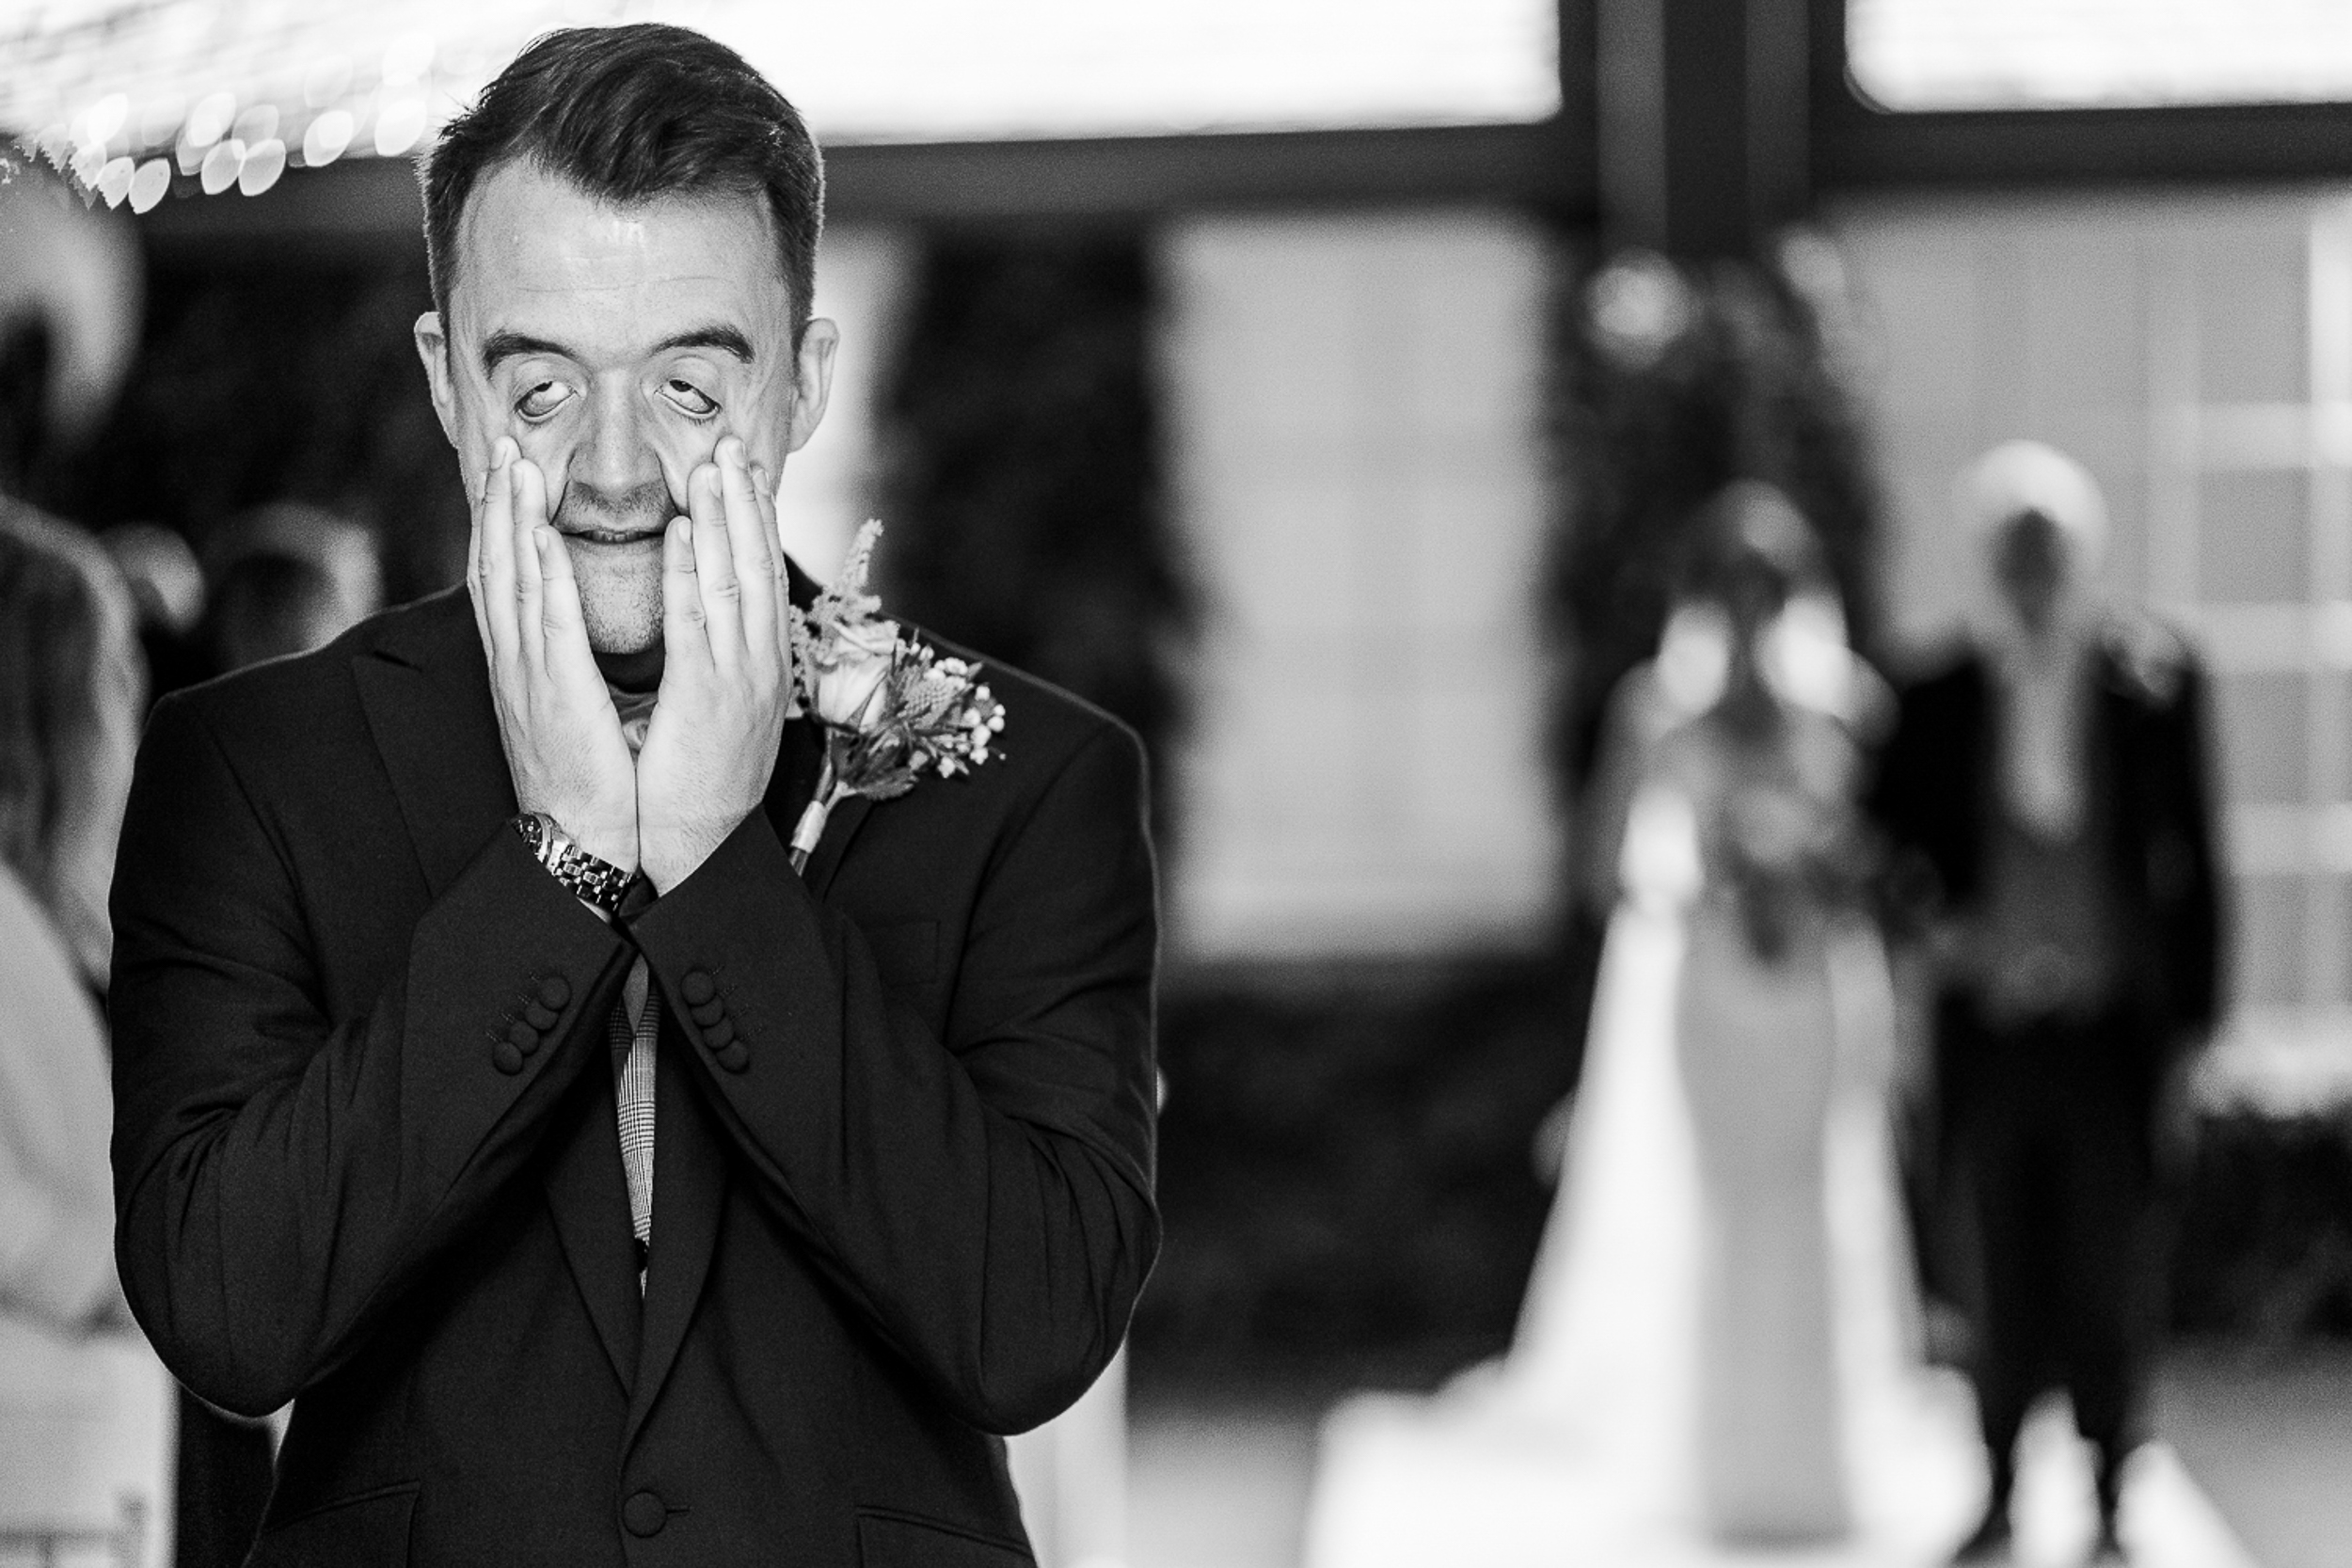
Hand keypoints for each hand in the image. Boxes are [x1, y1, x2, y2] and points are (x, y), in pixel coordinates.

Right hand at [468, 436, 638, 872]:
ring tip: (515, 466)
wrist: (577, 842)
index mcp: (524, 666)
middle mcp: (517, 665)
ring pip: (513, 584)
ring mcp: (529, 679)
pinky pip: (549, 628)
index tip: (508, 474)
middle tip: (503, 446)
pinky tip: (542, 537)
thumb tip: (576, 626)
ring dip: (511, 521)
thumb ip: (570, 663)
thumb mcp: (574, 710)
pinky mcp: (556, 699)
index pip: (504, 581)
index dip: (501, 524)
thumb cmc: (587, 780)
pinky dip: (545, 577)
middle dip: (497, 504)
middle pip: (496, 568)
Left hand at [635, 435, 793, 891]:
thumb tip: (713, 633)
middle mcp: (759, 668)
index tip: (745, 473)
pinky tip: (677, 533)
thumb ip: (719, 669)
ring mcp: (738, 683)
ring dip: (721, 520)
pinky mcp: (704, 701)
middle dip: (745, 502)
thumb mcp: (719, 718)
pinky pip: (695, 625)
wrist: (693, 851)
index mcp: (761, 670)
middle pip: (756, 567)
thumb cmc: (696, 788)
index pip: (763, 578)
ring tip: (710, 466)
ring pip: (733, 583)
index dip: (755, 522)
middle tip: (734, 444)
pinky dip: (687, 575)